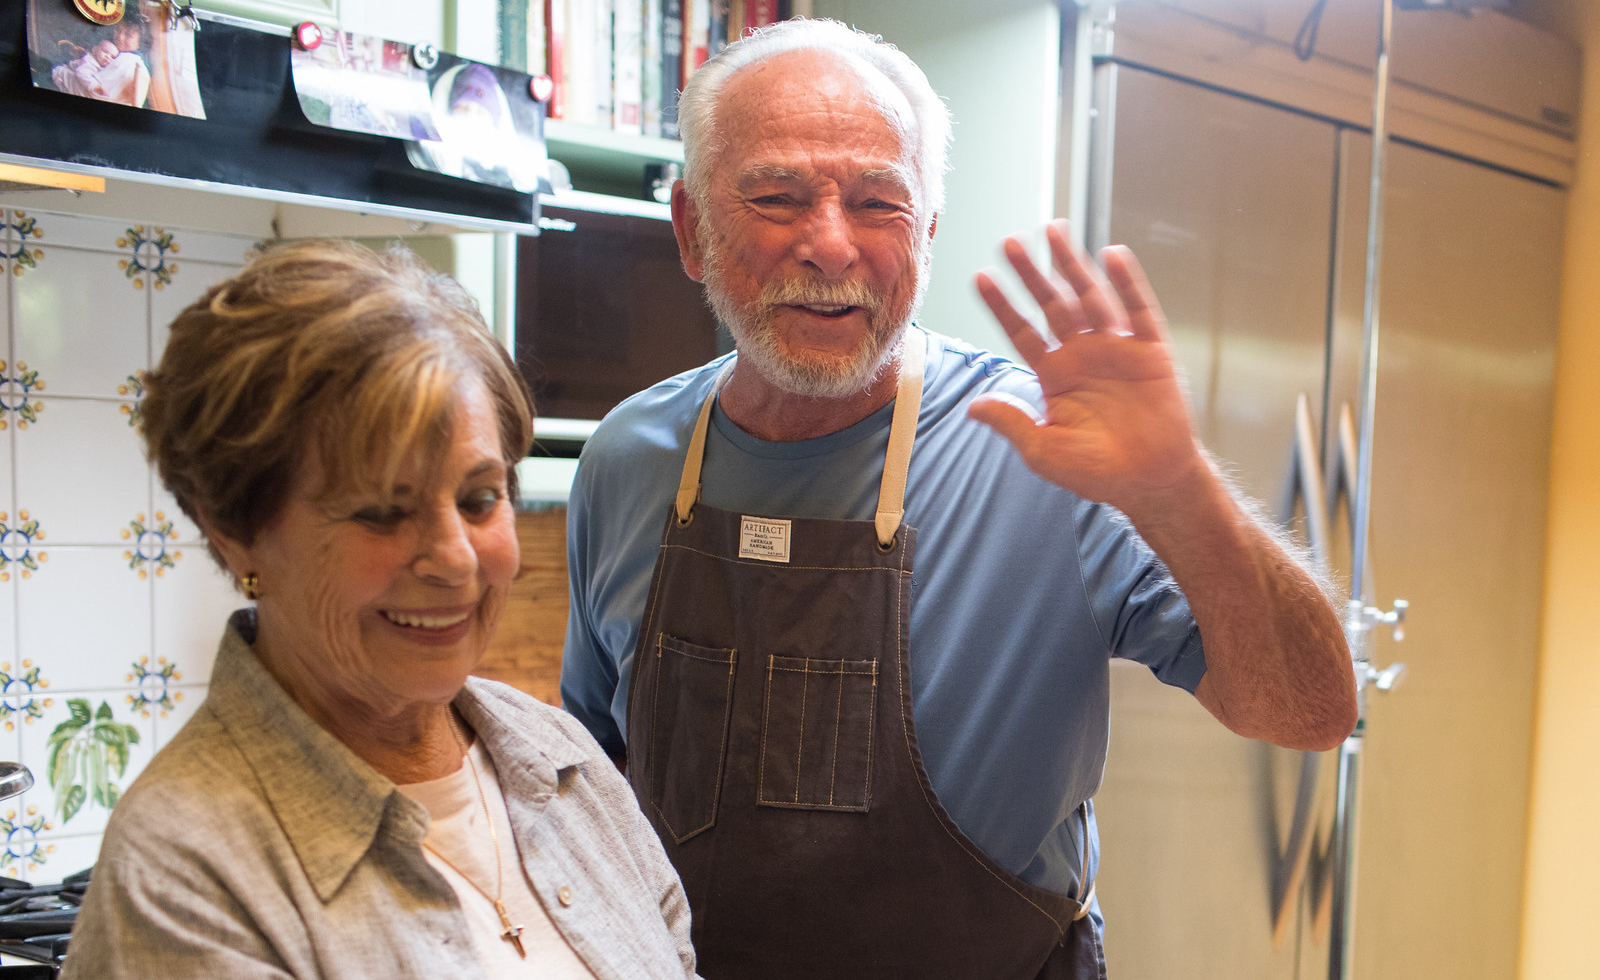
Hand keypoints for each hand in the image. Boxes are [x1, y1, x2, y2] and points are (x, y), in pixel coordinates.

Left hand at [969, 220, 1205, 521]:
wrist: (1150, 482)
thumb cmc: (1097, 471)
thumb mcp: (1045, 451)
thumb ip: (1012, 424)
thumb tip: (973, 406)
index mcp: (1054, 375)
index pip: (1021, 332)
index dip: (1001, 306)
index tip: (980, 277)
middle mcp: (1082, 354)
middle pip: (1052, 305)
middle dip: (1031, 274)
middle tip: (1009, 242)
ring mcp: (1117, 349)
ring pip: (1090, 297)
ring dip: (1072, 265)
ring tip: (1053, 230)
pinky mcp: (1151, 352)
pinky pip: (1138, 310)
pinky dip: (1126, 283)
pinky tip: (1111, 254)